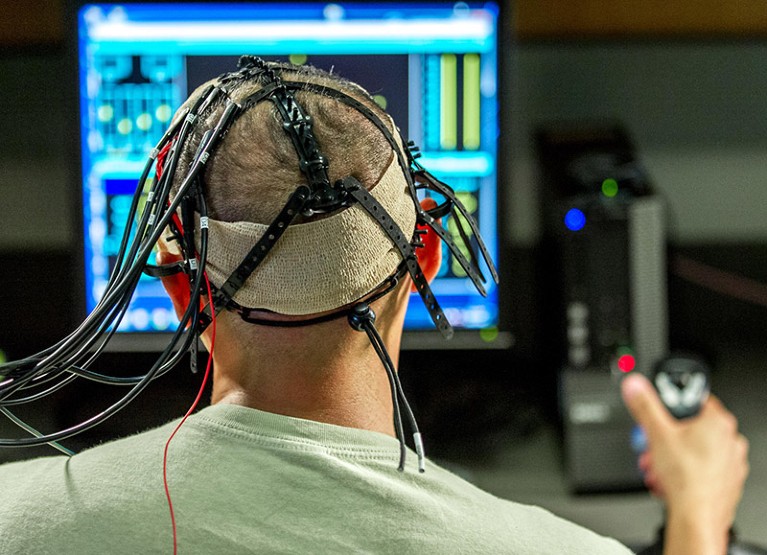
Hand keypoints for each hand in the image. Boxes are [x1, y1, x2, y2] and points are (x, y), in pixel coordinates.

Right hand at [621, 373, 748, 553]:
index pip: (695, 402)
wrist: (697, 517)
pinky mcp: (727, 482)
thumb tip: (635, 385)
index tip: (662, 419)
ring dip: (672, 457)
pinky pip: (702, 470)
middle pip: (691, 430)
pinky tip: (670, 481)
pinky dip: (684, 473)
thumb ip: (644, 405)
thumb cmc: (686, 479)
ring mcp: (731, 463)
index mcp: (718, 422)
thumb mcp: (656, 433)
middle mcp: (730, 441)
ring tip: (659, 468)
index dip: (673, 410)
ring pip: (695, 452)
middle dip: (666, 440)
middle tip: (654, 448)